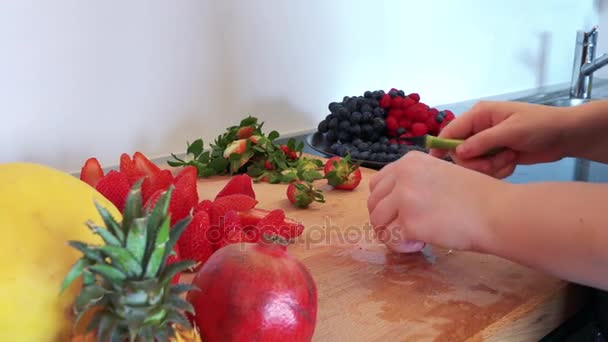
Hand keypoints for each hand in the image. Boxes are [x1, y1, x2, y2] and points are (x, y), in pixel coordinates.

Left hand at [367, 151, 505, 251]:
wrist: (497, 212)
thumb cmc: (476, 197)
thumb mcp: (439, 174)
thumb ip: (414, 182)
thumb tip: (391, 203)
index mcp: (409, 161)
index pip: (378, 183)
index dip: (386, 203)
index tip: (401, 214)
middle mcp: (402, 175)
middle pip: (373, 203)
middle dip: (386, 220)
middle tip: (407, 230)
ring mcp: (404, 197)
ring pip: (377, 222)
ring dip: (392, 234)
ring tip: (415, 237)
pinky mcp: (408, 222)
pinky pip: (390, 239)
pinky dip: (401, 246)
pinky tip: (420, 243)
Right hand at [430, 101, 568, 177]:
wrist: (565, 136)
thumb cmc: (540, 126)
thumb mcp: (512, 131)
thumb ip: (483, 141)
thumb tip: (457, 152)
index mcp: (479, 115)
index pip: (451, 130)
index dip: (441, 145)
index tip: (436, 162)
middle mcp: (479, 129)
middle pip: (460, 153)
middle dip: (477, 162)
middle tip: (495, 162)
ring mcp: (487, 143)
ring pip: (473, 164)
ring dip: (491, 167)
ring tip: (510, 158)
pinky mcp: (495, 156)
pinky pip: (486, 170)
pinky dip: (499, 170)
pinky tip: (513, 162)